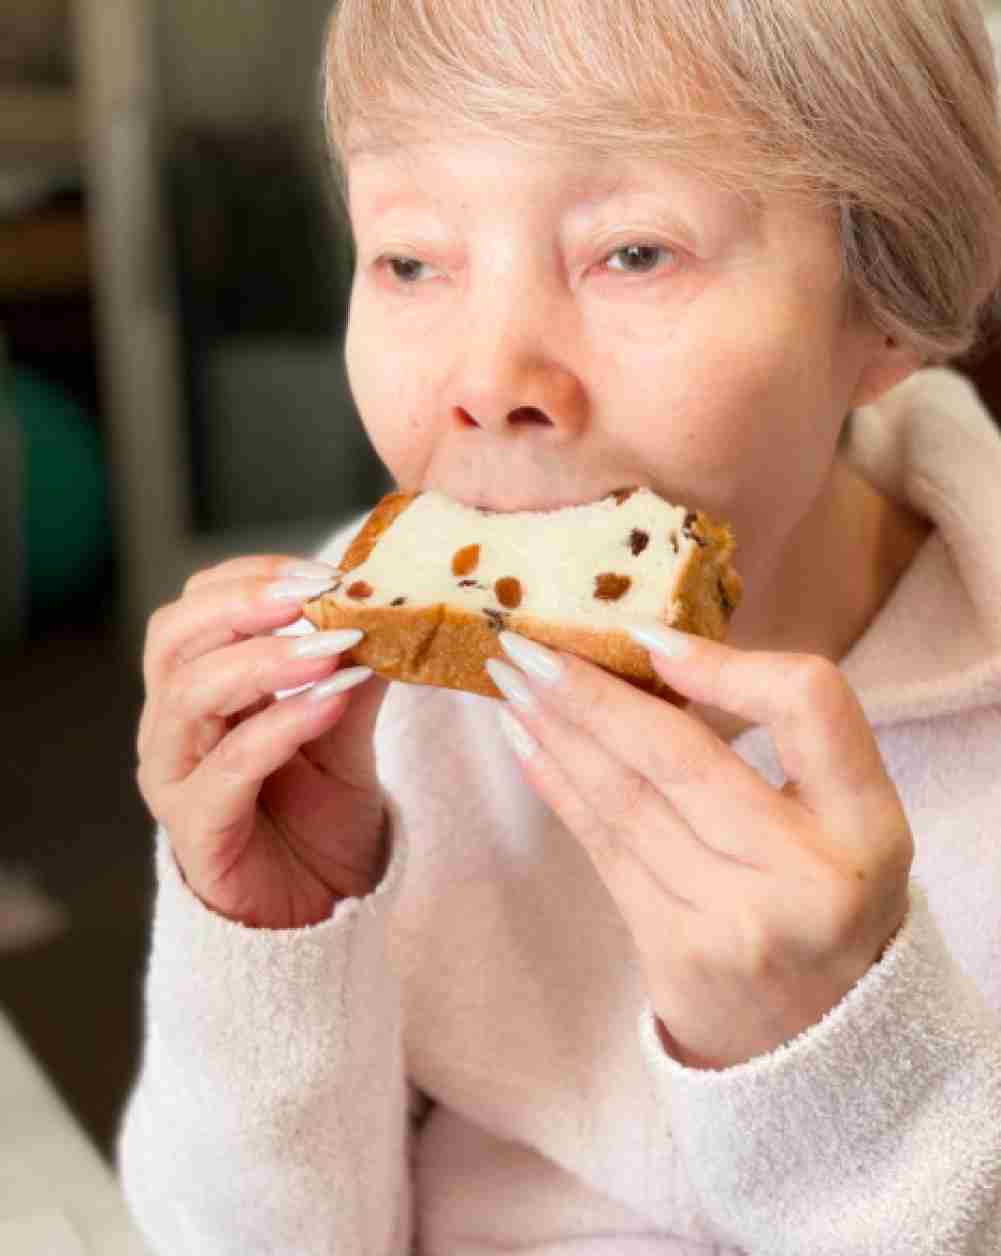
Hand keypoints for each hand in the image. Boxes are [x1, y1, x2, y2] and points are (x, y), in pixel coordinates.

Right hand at [136, 555, 389, 929]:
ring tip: (331, 647)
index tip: (324, 570)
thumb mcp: (344, 727)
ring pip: (190, 694)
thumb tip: (392, 605)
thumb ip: (355, 669)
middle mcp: (173, 725)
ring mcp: (176, 777)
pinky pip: (227, 767)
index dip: (252, 577)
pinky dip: (280, 725)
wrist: (317, 912)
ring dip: (265, 660)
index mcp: (201, 688)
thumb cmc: (318, 817)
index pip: (198, 606)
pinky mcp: (196, 830)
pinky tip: (330, 702)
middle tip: (315, 593)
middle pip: (175, 637)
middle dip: (244, 605)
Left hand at [485, 626, 912, 1069]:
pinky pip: (604, 850)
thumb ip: (784, 737)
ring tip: (511, 681)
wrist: (825, 1042)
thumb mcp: (847, 816)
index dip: (726, 663)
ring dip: (558, 731)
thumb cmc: (825, 896)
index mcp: (866, 822)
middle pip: (681, 757)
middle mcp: (807, 873)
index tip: (648, 636)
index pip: (808, 705)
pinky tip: (525, 742)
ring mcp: (736, 921)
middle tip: (526, 644)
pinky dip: (560, 788)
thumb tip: (653, 651)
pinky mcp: (676, 953)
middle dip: (592, 693)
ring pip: (627, 801)